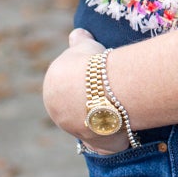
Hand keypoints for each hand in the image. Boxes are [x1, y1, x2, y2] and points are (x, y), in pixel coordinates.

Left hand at [42, 29, 127, 154]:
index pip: (67, 86)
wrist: (99, 90)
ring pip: (90, 124)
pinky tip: (125, 128)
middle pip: (76, 107)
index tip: (100, 77)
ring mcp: (75, 130)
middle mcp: (57, 112)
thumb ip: (79, 40)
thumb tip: (77, 33)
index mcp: (52, 89)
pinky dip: (114, 136)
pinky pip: (105, 141)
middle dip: (90, 101)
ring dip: (102, 118)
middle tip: (112, 92)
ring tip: (122, 106)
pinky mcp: (95, 143)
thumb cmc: (90, 65)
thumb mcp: (84, 46)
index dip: (85, 80)